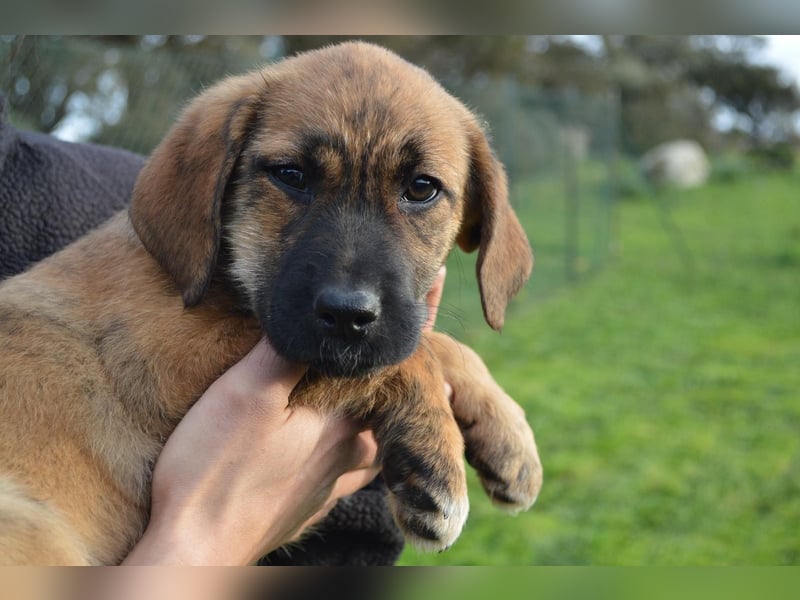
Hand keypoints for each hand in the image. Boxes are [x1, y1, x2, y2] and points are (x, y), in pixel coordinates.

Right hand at [124, 267, 447, 564]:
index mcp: (347, 417)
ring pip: (380, 428)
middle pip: (397, 392)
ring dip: (388, 396)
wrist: (196, 550)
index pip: (398, 356)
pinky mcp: (318, 498)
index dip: (417, 313)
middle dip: (405, 354)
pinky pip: (359, 459)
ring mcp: (338, 478)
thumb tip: (325, 311)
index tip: (433, 277)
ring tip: (390, 369)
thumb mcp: (246, 394)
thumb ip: (289, 350)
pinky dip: (364, 432)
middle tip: (410, 318)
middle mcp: (355, 449)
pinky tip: (353, 430)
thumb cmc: (214, 469)